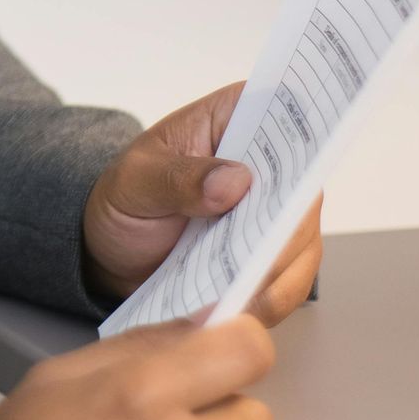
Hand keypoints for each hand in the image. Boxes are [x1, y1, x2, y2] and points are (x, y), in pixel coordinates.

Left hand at [82, 83, 322, 323]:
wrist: (112, 250)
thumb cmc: (125, 198)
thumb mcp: (135, 181)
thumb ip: (177, 178)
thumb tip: (234, 181)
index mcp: (234, 118)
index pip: (284, 108)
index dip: (305, 130)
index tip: (299, 161)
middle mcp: (268, 162)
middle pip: (303, 184)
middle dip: (287, 221)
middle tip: (261, 253)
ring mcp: (275, 212)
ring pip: (302, 238)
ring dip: (279, 269)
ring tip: (246, 295)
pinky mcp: (272, 256)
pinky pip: (288, 279)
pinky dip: (270, 298)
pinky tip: (243, 311)